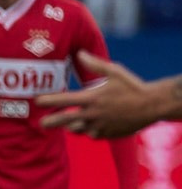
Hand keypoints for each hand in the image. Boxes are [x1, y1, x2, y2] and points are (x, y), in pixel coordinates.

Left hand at [37, 51, 181, 138]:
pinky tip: (91, 123)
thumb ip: (95, 64)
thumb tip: (79, 53)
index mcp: (91, 98)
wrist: (152, 106)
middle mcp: (92, 114)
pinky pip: (91, 134)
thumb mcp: (115, 71)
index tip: (37, 101)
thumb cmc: (133, 86)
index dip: (47, 101)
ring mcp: (98, 126)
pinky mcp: (106, 135)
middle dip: (49, 122)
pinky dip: (88, 130)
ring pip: (76, 130)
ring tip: (67, 123)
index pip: (62, 101)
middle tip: (41, 123)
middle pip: (62, 121)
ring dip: (71, 126)